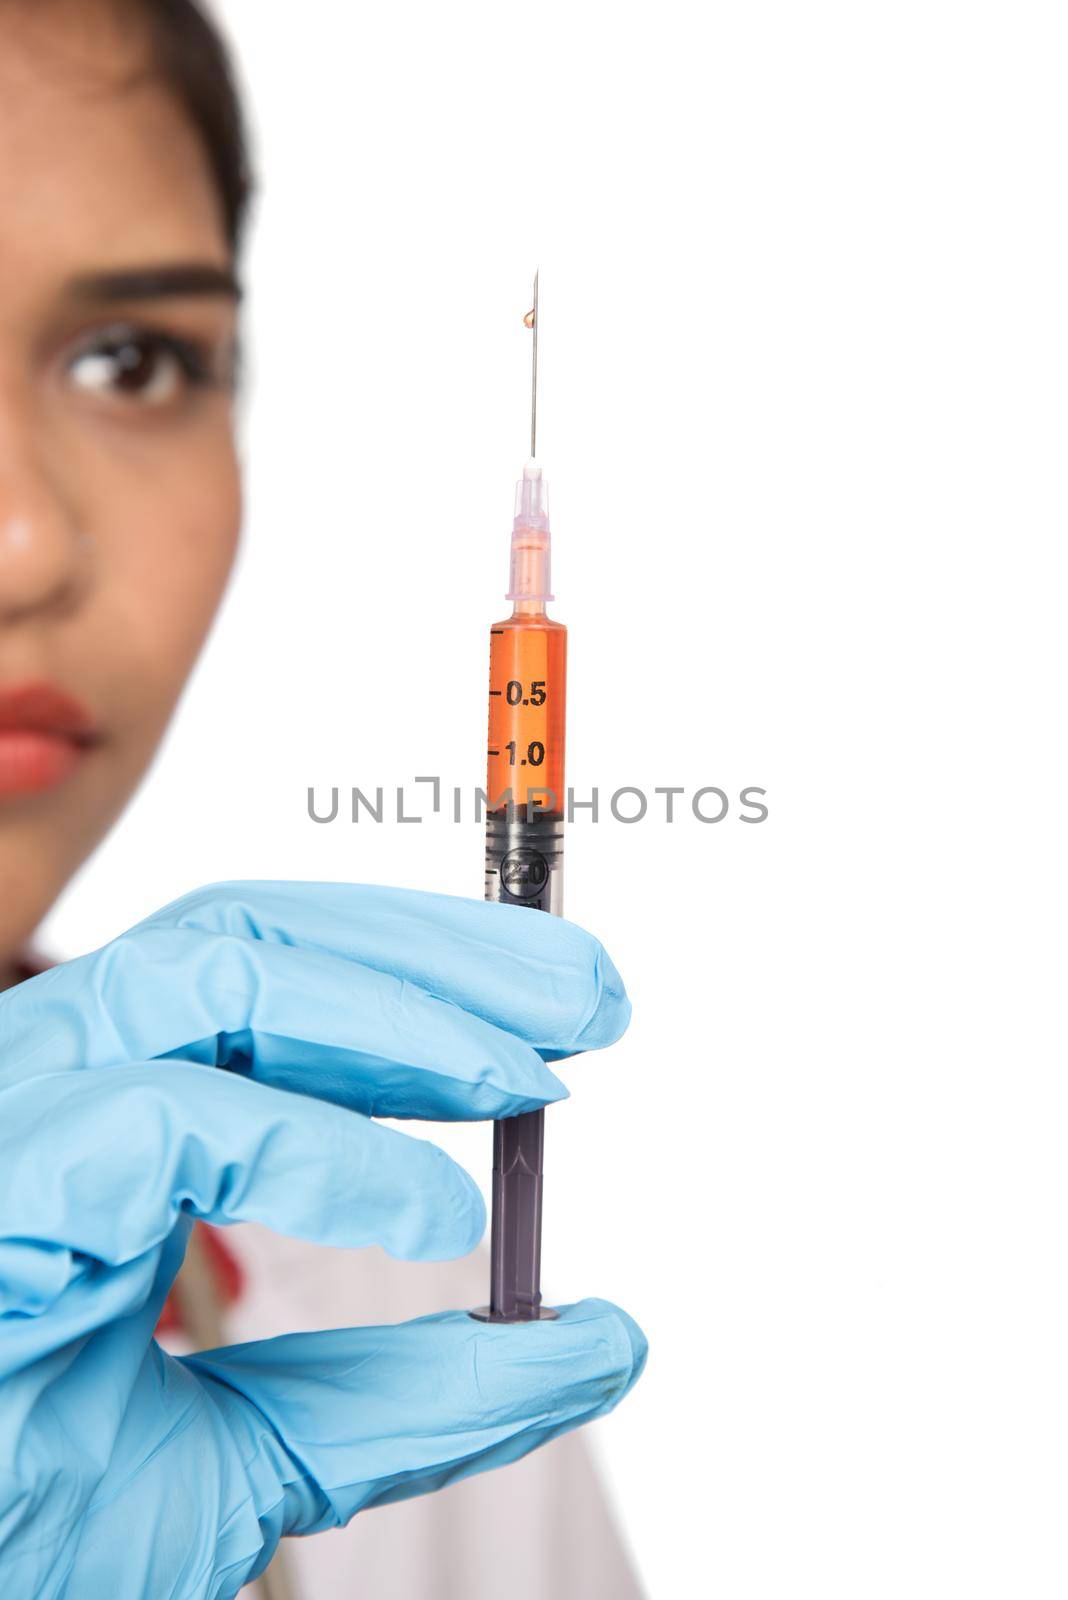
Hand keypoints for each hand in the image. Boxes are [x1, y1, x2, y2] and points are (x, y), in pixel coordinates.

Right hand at [0, 881, 644, 1598]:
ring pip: (206, 979)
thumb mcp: (263, 1452)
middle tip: (589, 996)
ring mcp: (11, 1126)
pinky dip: (315, 1147)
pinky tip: (427, 1208)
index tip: (560, 1017)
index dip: (416, 975)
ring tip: (528, 1077)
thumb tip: (600, 1340)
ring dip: (395, 1013)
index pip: (258, 980)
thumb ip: (414, 1393)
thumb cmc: (31, 1525)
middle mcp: (49, 1093)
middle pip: (247, 942)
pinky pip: (163, 1118)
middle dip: (434, 955)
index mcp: (100, 1125)